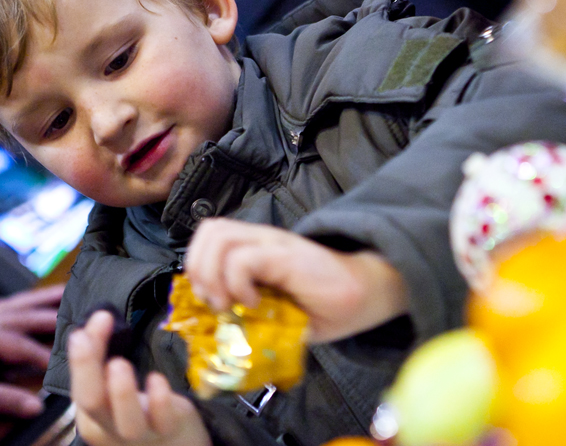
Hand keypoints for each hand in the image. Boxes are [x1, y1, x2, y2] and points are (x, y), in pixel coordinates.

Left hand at [0, 284, 63, 416]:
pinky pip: (0, 308)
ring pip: (13, 304)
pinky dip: (19, 304)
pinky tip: (26, 304)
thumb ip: (0, 398)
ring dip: (39, 299)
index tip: (64, 365)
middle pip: (23, 313)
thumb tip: (33, 405)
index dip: (44, 355)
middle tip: (80, 308)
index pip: (21, 344)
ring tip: (63, 292)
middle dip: (53, 312)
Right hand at [68, 310, 209, 445]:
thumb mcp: (118, 388)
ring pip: (125, 420)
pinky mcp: (169, 430)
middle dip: (86, 367)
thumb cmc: (142, 413)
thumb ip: (106, 358)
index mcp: (94, 414)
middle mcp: (111, 427)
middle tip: (82, 335)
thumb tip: (99, 318)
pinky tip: (157, 380)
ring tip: (118, 363)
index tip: (94, 318)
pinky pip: (162, 420)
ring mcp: (140, 434)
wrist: (175, 445)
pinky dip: (159, 401)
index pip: (80, 385)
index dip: (82, 354)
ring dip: (121, 392)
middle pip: (92, 402)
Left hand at [185, 219, 407, 342]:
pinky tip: (255, 303)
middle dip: (198, 270)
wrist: (367, 293)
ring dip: (214, 275)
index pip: (209, 237)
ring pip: (218, 237)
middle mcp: (261, 239)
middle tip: (217, 302)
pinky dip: (237, 283)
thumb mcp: (277, 315)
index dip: (198, 266)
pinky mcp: (286, 255)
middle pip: (209, 230)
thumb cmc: (325, 306)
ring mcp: (274, 243)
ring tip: (232, 302)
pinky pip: (243, 259)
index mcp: (256, 249)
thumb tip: (217, 334)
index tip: (212, 300)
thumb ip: (248, 316)